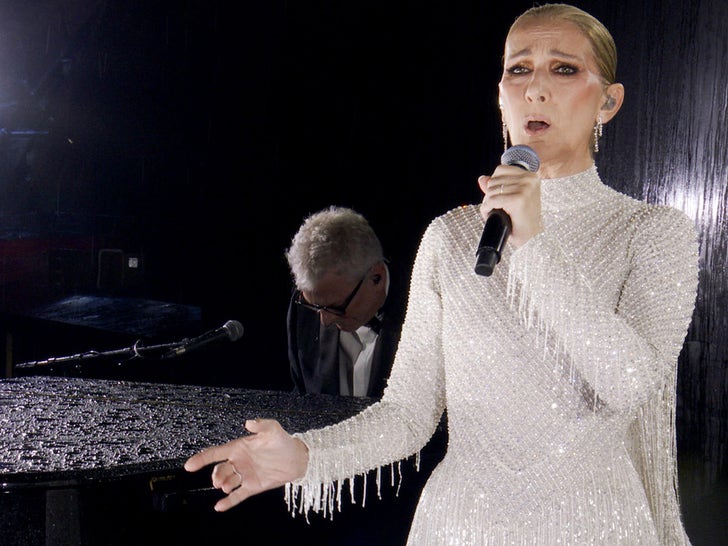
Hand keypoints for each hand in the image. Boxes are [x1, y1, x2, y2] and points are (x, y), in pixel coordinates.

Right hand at [184, 418, 308, 511]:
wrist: (297, 458)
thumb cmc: (283, 441)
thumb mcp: (273, 429)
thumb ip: (261, 425)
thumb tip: (249, 422)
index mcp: (239, 447)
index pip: (216, 453)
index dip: (202, 458)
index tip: (189, 465)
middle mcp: (239, 462)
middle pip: (220, 470)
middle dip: (216, 475)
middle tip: (219, 480)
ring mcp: (245, 475)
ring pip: (227, 482)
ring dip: (224, 485)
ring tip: (227, 486)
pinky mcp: (252, 486)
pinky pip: (237, 496)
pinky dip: (228, 502)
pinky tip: (219, 506)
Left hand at [478, 164, 541, 247]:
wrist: (531, 237)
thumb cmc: (522, 219)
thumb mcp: (510, 198)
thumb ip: (496, 186)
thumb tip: (482, 179)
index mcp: (530, 176)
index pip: (500, 170)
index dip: (493, 184)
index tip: (497, 197)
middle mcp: (529, 179)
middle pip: (493, 180)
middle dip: (489, 195)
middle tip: (495, 208)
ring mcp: (525, 188)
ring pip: (491, 191)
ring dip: (487, 203)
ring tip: (494, 212)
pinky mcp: (518, 199)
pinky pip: (492, 201)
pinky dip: (486, 209)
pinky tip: (490, 215)